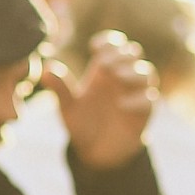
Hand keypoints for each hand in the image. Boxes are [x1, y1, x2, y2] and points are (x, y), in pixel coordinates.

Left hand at [48, 31, 156, 170]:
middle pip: (133, 53)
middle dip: (121, 55)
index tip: (94, 47)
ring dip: (133, 72)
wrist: (96, 152)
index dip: (109, 41)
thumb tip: (45, 70)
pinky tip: (121, 105)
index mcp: (105, 71)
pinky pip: (149, 100)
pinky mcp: (144, 114)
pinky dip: (137, 99)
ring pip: (147, 73)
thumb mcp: (68, 107)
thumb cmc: (83, 124)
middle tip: (103, 65)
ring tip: (117, 77)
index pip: (115, 45)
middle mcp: (123, 79)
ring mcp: (135, 94)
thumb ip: (61, 88)